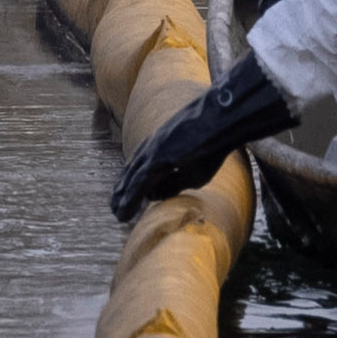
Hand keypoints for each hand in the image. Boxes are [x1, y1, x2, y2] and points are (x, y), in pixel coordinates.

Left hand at [108, 58, 295, 221]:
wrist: (220, 123)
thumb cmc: (212, 145)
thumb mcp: (193, 173)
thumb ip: (172, 185)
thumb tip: (151, 197)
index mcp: (161, 147)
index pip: (142, 169)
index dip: (133, 185)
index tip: (128, 201)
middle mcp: (152, 148)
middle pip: (132, 173)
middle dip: (123, 191)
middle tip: (115, 209)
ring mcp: (152, 150)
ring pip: (132, 179)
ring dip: (123, 198)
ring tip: (117, 214)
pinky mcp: (156, 156)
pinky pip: (139, 182)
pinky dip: (130, 198)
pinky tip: (123, 210)